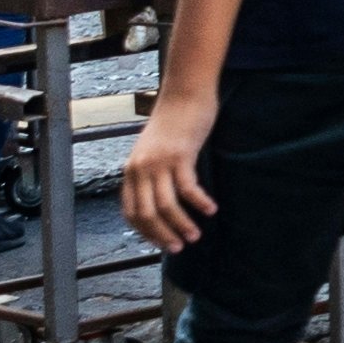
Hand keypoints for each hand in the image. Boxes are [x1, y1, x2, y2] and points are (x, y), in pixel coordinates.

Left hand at [122, 87, 217, 250]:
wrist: (184, 94)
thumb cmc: (173, 122)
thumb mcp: (154, 149)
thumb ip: (152, 172)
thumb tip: (159, 197)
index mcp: (132, 170)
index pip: (132, 212)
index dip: (146, 232)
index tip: (162, 243)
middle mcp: (141, 169)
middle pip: (147, 214)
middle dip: (163, 235)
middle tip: (180, 247)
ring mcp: (159, 163)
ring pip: (166, 206)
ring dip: (182, 225)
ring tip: (196, 236)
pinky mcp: (180, 156)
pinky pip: (188, 188)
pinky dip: (199, 203)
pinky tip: (211, 209)